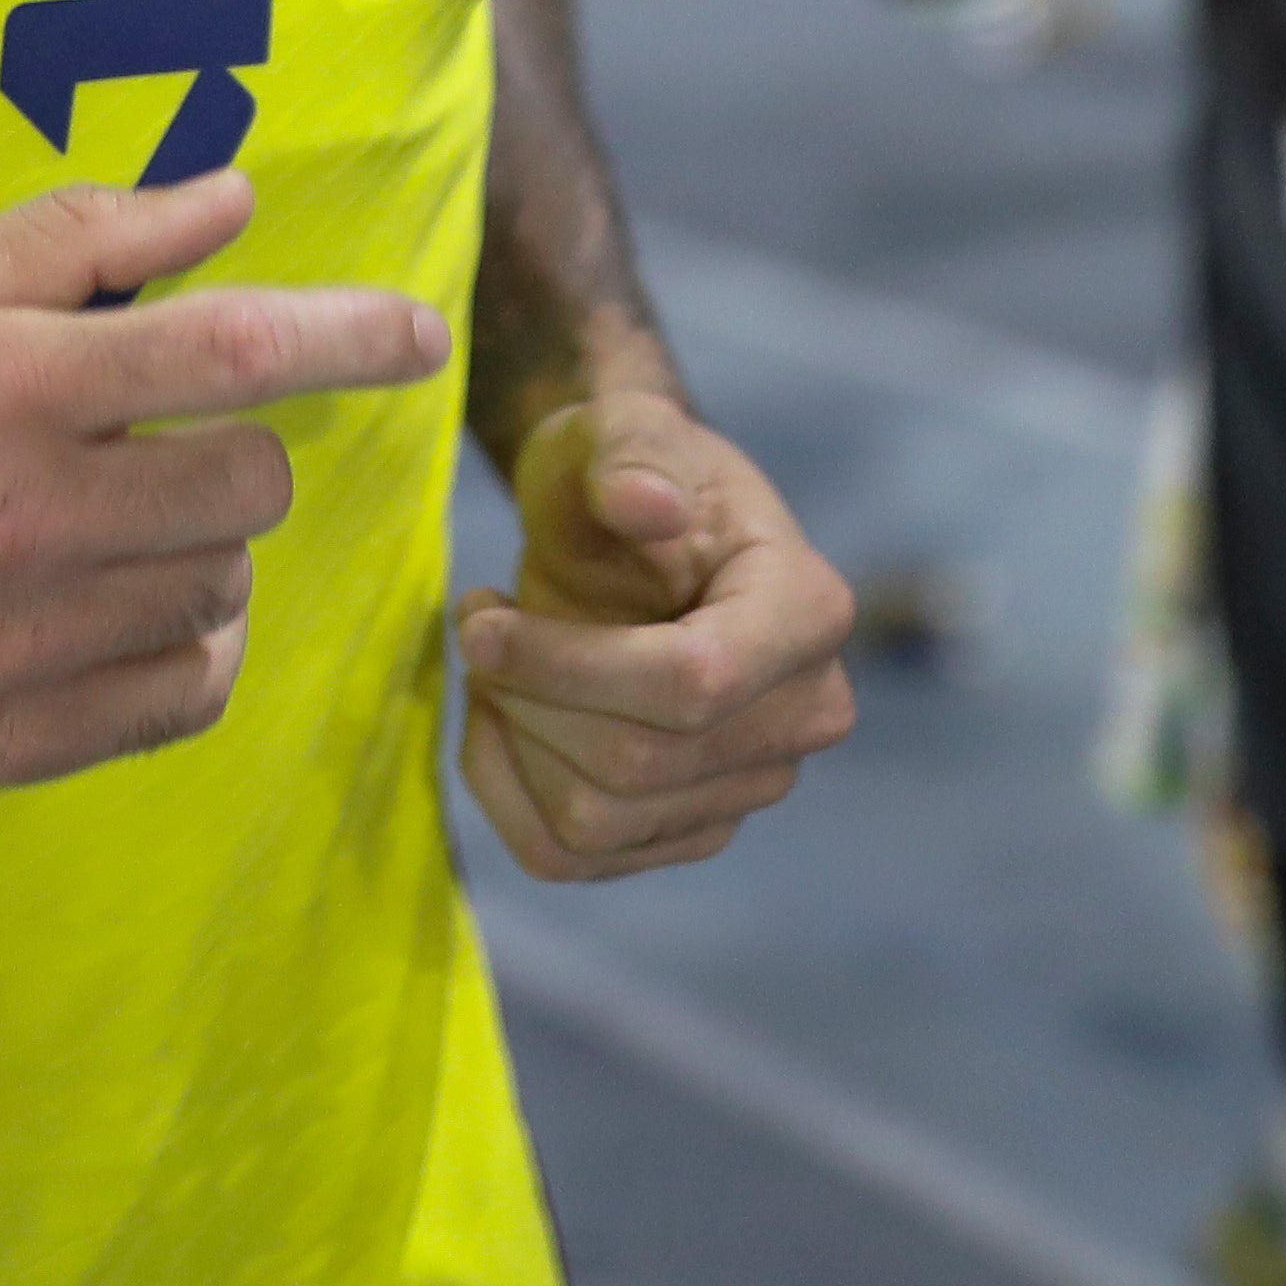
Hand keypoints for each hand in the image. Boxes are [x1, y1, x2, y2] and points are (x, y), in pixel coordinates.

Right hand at [0, 167, 450, 793]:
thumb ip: (75, 242)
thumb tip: (227, 200)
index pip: (230, 353)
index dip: (349, 333)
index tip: (422, 332)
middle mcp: (23, 519)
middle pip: (250, 485)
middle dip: (235, 450)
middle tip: (154, 442)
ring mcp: (22, 645)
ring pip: (222, 588)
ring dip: (196, 547)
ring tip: (99, 525)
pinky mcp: (16, 741)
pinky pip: (187, 691)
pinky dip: (182, 644)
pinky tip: (114, 608)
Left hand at [454, 388, 860, 880]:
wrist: (628, 532)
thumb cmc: (622, 472)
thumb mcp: (616, 429)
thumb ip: (629, 453)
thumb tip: (647, 503)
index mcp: (808, 611)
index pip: (693, 682)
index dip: (566, 664)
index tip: (478, 617)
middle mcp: (807, 713)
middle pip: (635, 760)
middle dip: (526, 694)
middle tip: (478, 623)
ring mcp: (754, 784)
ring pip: (595, 819)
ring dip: (512, 739)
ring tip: (496, 661)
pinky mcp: (693, 830)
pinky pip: (573, 856)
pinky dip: (506, 793)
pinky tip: (499, 719)